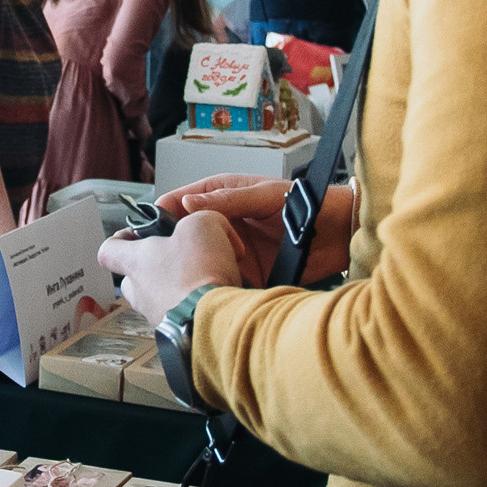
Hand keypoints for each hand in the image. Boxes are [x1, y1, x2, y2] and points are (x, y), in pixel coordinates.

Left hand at [97, 214, 244, 320]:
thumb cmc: (199, 271)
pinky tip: (216, 298)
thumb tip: (206, 225)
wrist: (215, 319)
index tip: (136, 233)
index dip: (121, 238)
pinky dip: (196, 306)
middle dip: (155, 268)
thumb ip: (199, 218)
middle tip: (179, 259)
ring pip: (160, 298)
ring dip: (179, 288)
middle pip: (135, 278)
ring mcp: (157, 317)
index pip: (108, 250)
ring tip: (207, 279)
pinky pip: (182, 316)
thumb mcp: (203, 225)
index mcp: (135, 262)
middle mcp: (140, 292)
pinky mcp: (177, 334)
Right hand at [151, 173, 357, 287]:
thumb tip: (188, 203)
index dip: (163, 213)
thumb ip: (228, 199)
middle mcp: (224, 223)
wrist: (340, 233)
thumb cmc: (306, 202)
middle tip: (152, 257)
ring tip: (171, 278)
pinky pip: (222, 279)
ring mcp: (232, 249)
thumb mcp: (264, 195)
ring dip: (190, 268)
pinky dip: (213, 284)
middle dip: (170, 245)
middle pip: (186, 234)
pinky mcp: (246, 273)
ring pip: (201, 259)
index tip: (146, 226)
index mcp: (223, 196)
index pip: (183, 202)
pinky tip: (202, 291)